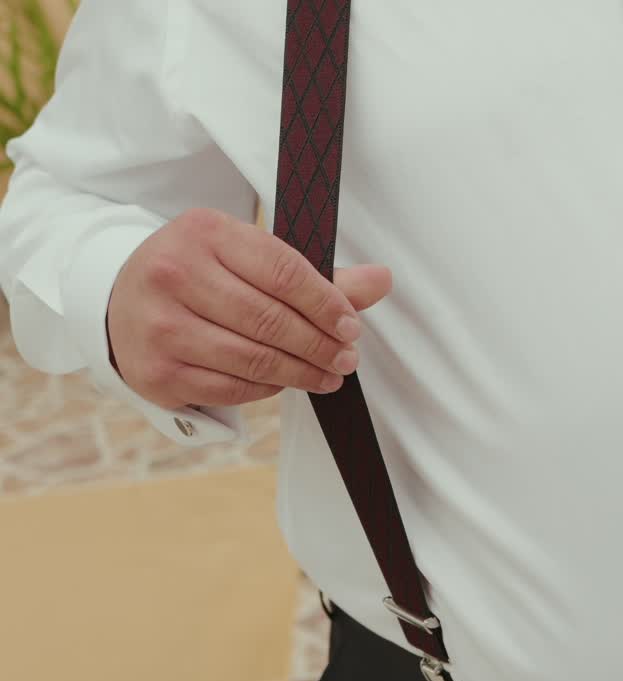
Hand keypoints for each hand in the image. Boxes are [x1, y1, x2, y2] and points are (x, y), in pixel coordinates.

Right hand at [107, 208, 392, 408]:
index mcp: (204, 232)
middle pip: (270, 320)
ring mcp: (159, 326)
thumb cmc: (202, 272)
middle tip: (347, 358)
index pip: (283, 271)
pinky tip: (285, 381)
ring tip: (329, 375)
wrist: (122, 297)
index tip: (352, 327)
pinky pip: (230, 388)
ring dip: (301, 372)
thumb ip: (315, 274)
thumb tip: (382, 280)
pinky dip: (267, 388)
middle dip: (319, 344)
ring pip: (252, 359)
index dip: (326, 303)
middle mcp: (173, 275)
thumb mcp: (249, 255)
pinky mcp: (156, 371)